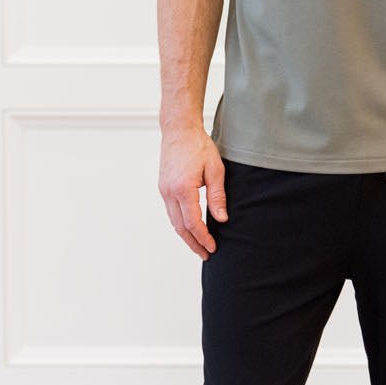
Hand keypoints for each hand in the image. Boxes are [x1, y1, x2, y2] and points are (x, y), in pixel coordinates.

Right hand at [158, 127, 228, 259]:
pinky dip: (180, 223)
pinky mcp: (163, 187)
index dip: (203, 238)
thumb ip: (217, 197)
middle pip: (180, 227)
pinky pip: (171, 211)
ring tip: (199, 245)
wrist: (179, 130)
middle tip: (206, 255)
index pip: (193, 223)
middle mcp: (169, 192)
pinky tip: (190, 228)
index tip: (212, 248)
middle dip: (193, 243)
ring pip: (173, 221)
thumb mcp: (215, 170)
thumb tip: (222, 219)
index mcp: (183, 189)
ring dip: (186, 235)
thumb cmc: (198, 146)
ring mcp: (164, 190)